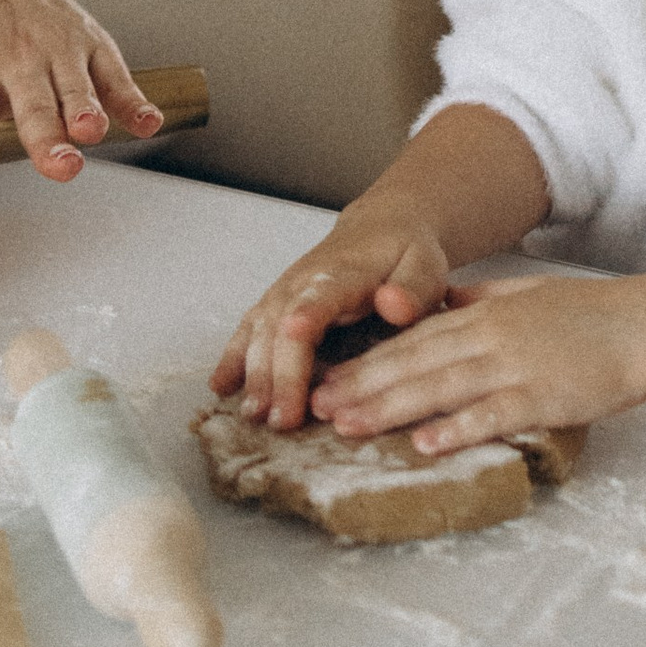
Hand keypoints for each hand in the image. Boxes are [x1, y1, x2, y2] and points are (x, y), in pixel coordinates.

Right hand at [211, 209, 458, 429]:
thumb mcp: (424, 265)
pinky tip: (221, 386)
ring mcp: (285, 291)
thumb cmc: (406, 253)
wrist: (382, 226)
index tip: (293, 335)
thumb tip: (394, 306)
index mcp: (344, 272)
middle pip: (282, 325)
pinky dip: (233, 357)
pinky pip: (248, 329)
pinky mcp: (276, 303)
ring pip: (260, 330)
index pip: (321, 295)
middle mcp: (304, 280)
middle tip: (280, 420)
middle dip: (277, 372)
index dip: (306, 316)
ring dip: (253, 372)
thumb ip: (412, 289)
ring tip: (252, 414)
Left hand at [311, 271, 645, 452]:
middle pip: (413, 362)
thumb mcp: (528, 294)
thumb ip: (485, 298)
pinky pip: (490, 414)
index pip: (412, 339)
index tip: (330, 378)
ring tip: (349, 426)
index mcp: (484, 313)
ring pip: (439, 387)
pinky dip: (456, 429)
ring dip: (389, 408)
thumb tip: (449, 299)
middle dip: (361, 386)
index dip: (367, 360)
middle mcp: (489, 336)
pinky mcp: (540, 395)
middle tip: (318, 406)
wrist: (644, 326)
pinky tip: (424, 444)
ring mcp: (513, 365)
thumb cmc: (591, 314)